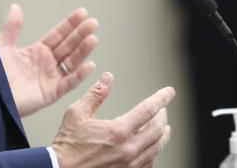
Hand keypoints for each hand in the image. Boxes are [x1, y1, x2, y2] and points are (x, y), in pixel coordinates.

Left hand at [0, 4, 97, 116]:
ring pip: (72, 62)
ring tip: (93, 38)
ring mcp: (50, 78)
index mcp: (37, 51)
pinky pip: (68, 83)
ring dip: (83, 51)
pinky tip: (89, 65)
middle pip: (68, 46)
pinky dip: (80, 75)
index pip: (58, 34)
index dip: (70, 24)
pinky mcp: (50, 93)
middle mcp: (47, 63)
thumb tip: (16, 6)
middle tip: (93, 22)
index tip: (82, 12)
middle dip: (81, 34)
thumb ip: (12, 27)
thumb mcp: (2, 45)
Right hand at [52, 72, 173, 167]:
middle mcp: (129, 149)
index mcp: (118, 131)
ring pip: (157, 147)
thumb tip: (107, 78)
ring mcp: (130, 164)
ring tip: (162, 127)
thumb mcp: (77, 113)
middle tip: (162, 108)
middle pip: (157, 129)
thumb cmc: (68, 144)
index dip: (161, 98)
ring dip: (162, 134)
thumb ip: (96, 94)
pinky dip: (153, 152)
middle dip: (162, 116)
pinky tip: (151, 147)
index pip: (148, 110)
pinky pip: (149, 162)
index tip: (169, 92)